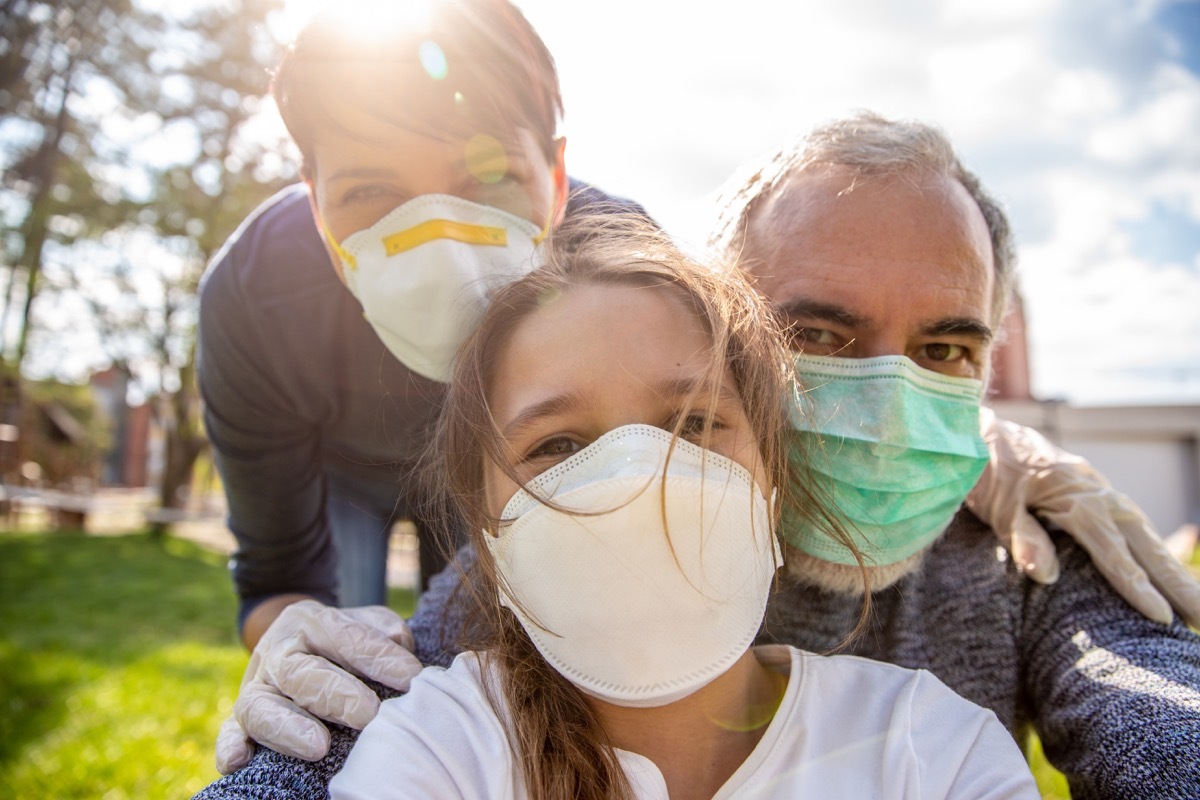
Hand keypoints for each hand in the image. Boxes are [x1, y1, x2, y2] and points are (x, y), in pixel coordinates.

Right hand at [215, 600, 422, 773]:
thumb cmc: (340, 639)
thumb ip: (381, 629)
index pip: (346, 638)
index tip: (412, 679)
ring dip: (288, 727)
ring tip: (319, 746)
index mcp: (311, 621)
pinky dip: (230, 746)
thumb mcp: (361, 621)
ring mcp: (256, 686)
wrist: (291, 639)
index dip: (379, 658)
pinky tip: (238, 762)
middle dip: (335, 695)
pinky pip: (229, 732)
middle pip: (300, 673)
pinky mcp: (239, 719)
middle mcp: (278, 652)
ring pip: (260, 706)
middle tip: (369, 715)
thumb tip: (398, 643)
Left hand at [967, 408, 1199, 628]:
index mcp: (1075, 499)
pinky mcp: (1092, 490)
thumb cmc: (985, 470)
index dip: (1137, 587)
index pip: (1113, 552)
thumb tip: (1047, 576)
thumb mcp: (994, 504)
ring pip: (1145, 533)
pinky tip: (1162, 571)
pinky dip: (1152, 549)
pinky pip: (1131, 523)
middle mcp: (1097, 494)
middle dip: (1177, 582)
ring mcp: (1098, 490)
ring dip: (1171, 569)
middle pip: (1145, 544)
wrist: (980, 430)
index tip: (1162, 617)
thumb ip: (1021, 537)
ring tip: (1196, 606)